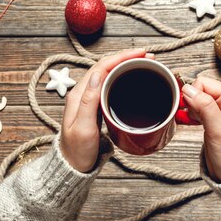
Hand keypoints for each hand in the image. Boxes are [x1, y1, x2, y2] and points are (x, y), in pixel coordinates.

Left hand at [60, 49, 149, 172]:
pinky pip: (109, 85)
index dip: (121, 57)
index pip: (101, 67)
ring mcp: (89, 99)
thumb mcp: (83, 129)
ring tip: (143, 63)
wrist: (72, 166)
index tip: (140, 54)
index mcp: (79, 95)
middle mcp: (83, 93)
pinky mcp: (95, 106)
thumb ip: (89, 102)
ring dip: (125, 65)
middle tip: (148, 56)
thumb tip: (96, 76)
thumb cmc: (77, 151)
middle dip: (126, 58)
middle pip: (105, 67)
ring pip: (108, 74)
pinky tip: (131, 78)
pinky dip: (122, 77)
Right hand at [182, 77, 220, 182]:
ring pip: (195, 98)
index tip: (190, 110)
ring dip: (190, 109)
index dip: (193, 94)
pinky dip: (190, 114)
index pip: (204, 83)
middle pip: (198, 89)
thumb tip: (189, 90)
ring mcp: (218, 109)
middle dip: (191, 102)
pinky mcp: (211, 117)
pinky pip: (195, 108)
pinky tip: (190, 122)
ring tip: (195, 122)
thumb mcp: (218, 130)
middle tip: (193, 118)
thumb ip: (205, 107)